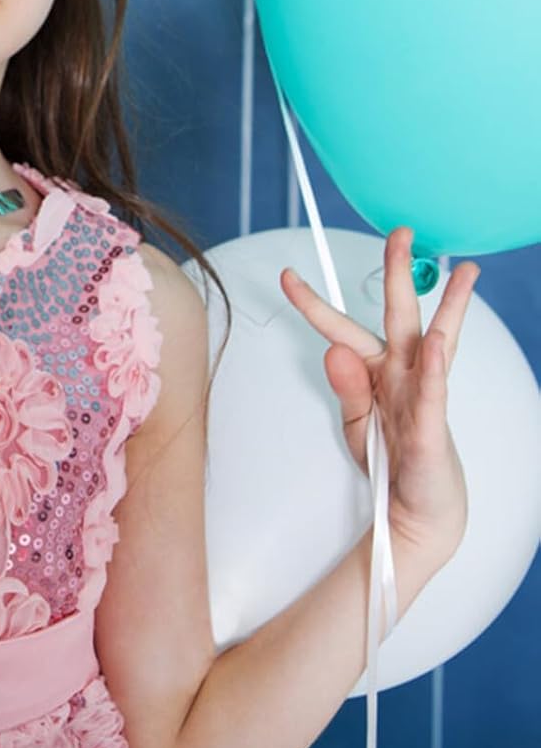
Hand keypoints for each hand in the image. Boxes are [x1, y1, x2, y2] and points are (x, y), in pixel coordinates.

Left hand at [279, 227, 478, 572]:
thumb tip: (332, 349)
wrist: (416, 513)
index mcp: (377, 371)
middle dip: (398, 272)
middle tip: (401, 233)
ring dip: (449, 306)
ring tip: (460, 272)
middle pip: (398, 314)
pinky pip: (434, 390)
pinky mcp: (431, 425)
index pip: (341, 327)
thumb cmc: (391, 464)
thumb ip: (346, 388)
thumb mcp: (356, 424)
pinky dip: (435, 364)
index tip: (286, 275)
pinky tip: (440, 339)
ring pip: (433, 342)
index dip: (312, 302)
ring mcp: (422, 395)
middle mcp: (403, 374)